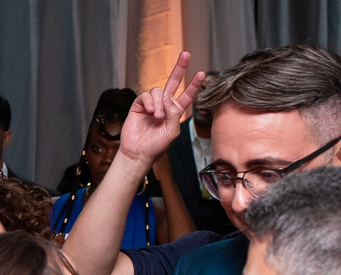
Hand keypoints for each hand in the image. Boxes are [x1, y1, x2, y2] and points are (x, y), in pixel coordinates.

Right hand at [119, 51, 205, 165]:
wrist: (138, 153)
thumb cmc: (156, 146)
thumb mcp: (172, 132)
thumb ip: (174, 114)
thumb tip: (168, 99)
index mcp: (175, 112)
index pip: (186, 95)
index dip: (194, 85)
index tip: (201, 74)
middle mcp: (164, 105)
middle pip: (173, 82)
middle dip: (179, 68)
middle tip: (186, 54)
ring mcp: (151, 104)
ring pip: (158, 91)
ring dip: (158, 103)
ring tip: (156, 116)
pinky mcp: (139, 105)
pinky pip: (145, 95)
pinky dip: (149, 102)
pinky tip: (149, 111)